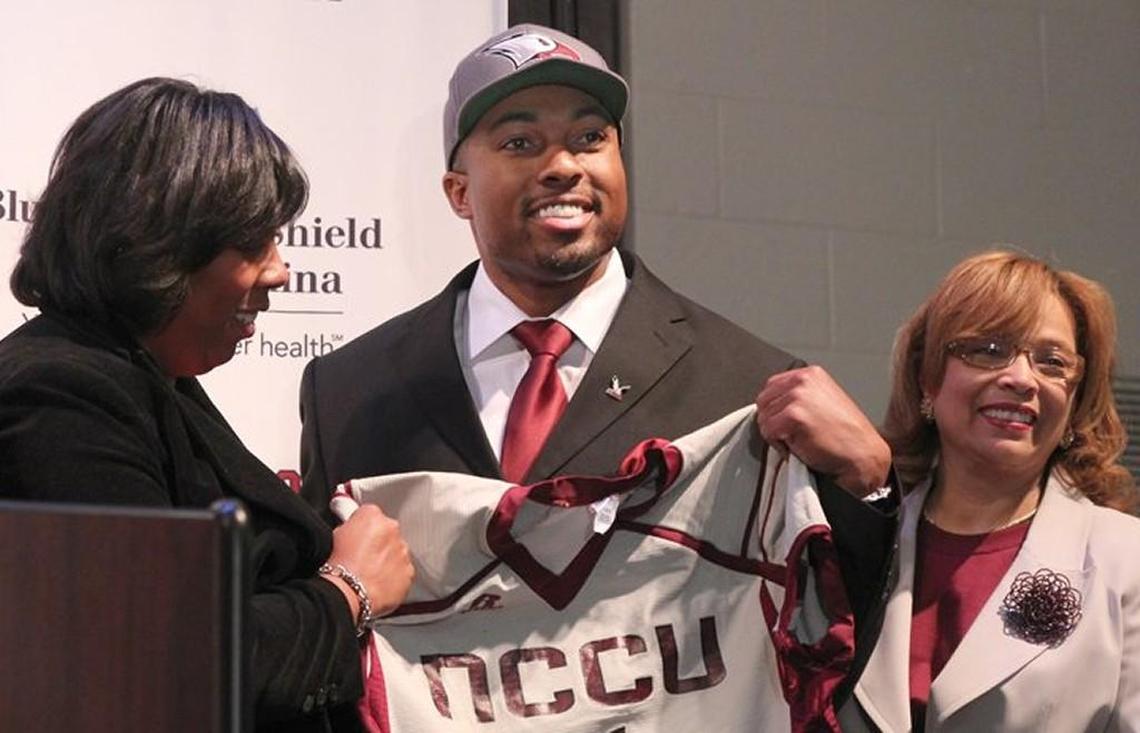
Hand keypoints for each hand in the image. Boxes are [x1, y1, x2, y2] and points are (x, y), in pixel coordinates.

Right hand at [326, 504, 413, 617]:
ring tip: (367, 572)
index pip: (369, 515)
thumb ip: (349, 527)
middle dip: (377, 542)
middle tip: (361, 557)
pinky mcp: (408, 571)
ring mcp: (403, 551)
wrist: (350, 592)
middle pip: (386, 532)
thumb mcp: (335, 535)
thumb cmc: (340, 566)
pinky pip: (402, 571)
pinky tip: (376, 583)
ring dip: (386, 559)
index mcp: (372, 516)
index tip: (356, 537)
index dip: (361, 528)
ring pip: (396, 552)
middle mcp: (392, 530)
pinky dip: (393, 576)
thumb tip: (352, 530)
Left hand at [755, 365, 890, 496]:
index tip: (787, 422)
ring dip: (776, 435)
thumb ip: (799, 396)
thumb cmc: (846, 435)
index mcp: (810, 374)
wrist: (862, 455)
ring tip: (800, 441)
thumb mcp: (822, 402)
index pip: (771, 386)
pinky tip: (799, 448)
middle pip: (763, 401)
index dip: (775, 409)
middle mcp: (803, 380)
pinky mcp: (793, 416)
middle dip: (773, 421)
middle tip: (793, 435)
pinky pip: (768, 432)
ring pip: (763, 417)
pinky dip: (779, 445)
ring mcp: (798, 397)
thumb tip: (774, 405)